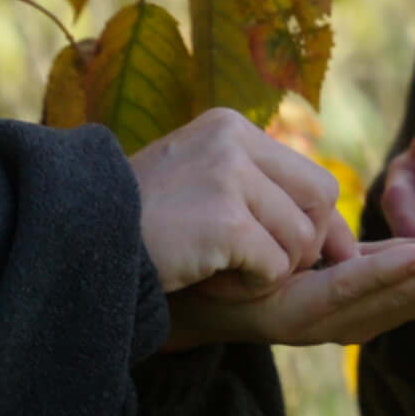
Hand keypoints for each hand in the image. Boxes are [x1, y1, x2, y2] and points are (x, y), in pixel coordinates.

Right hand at [129, 107, 353, 296]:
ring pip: (300, 240)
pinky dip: (249, 288)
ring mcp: (227, 175)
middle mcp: (232, 140)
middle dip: (301, 247)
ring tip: (219, 272)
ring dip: (268, 271)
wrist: (77, 239)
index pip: (312, 178)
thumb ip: (258, 196)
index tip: (302, 257)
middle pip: (320, 202)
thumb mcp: (201, 187)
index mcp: (229, 127)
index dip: (315, 224)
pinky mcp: (224, 218)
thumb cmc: (141, 225)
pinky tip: (209, 280)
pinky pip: (274, 268)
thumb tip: (337, 236)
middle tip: (257, 268)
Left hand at [161, 235, 414, 349]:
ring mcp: (326, 317)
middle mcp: (353, 310)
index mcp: (365, 288)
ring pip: (406, 294)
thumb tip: (381, 220)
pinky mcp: (293, 315)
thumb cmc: (231, 254)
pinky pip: (351, 287)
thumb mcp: (304, 236)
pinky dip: (392, 271)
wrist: (158, 280)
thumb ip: (343, 231)